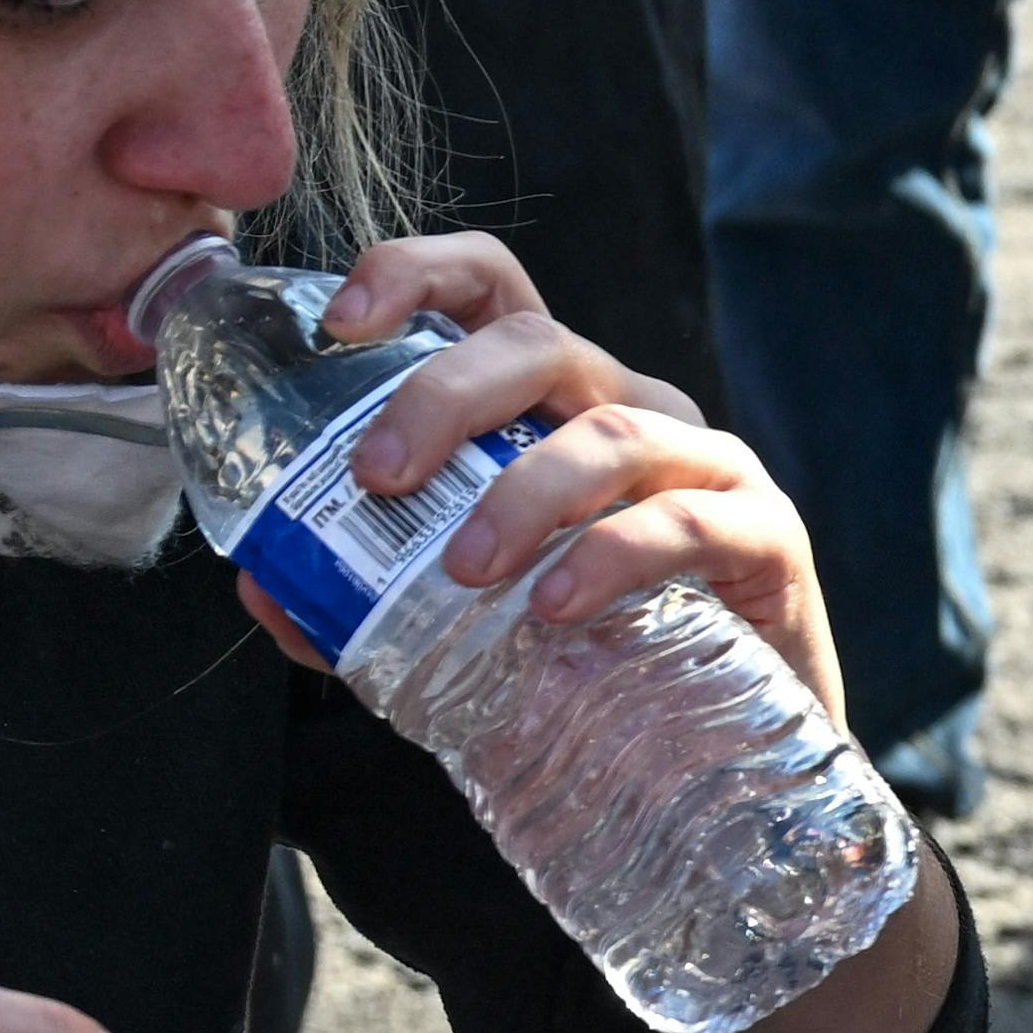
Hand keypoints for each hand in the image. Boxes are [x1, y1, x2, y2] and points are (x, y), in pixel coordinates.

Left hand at [285, 235, 858, 727]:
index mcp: (555, 405)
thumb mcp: (465, 620)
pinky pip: (687, 520)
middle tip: (377, 479)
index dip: (416, 276)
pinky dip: (613, 555)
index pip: (493, 290)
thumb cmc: (595, 660)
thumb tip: (264, 587)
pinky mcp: (767, 534)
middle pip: (540, 343)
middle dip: (445, 396)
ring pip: (612, 429)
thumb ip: (368, 598)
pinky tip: (557, 607)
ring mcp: (708, 466)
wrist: (729, 757)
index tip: (342, 325)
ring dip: (525, 492)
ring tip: (466, 570)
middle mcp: (633, 409)